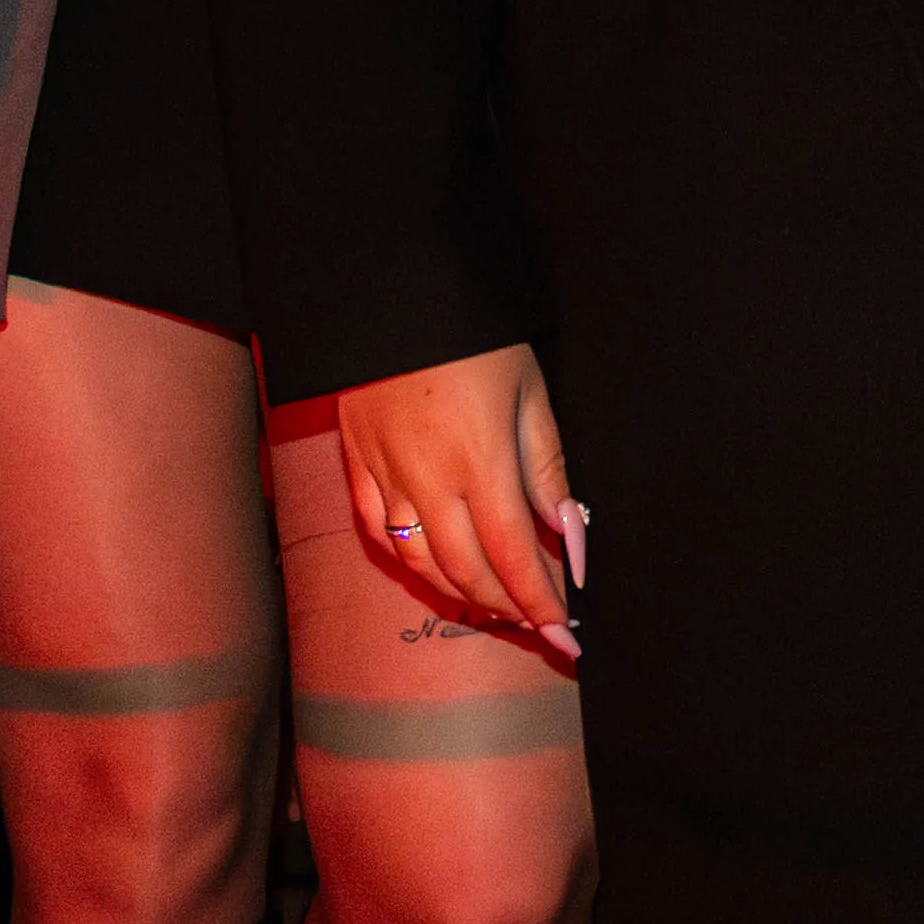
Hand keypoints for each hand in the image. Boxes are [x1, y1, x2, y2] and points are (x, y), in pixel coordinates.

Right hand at [339, 342, 578, 652]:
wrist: (393, 290)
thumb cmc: (474, 334)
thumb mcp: (529, 390)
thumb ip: (546, 468)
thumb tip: (567, 532)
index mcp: (481, 462)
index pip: (514, 556)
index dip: (540, 602)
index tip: (565, 634)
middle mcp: (429, 481)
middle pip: (468, 571)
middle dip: (507, 607)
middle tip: (537, 623)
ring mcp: (386, 477)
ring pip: (422, 563)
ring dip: (461, 593)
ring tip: (496, 603)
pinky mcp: (356, 465)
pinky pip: (378, 534)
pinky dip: (410, 562)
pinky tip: (433, 569)